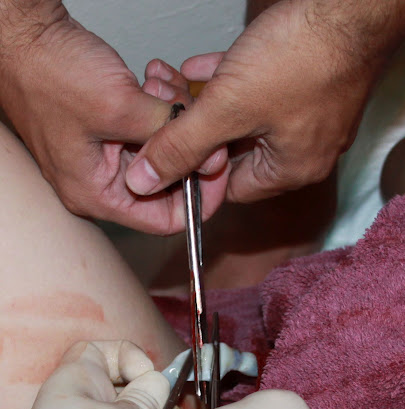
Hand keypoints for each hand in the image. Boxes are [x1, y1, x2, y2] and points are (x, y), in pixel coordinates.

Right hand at [0, 7, 226, 233]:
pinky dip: (163, 103)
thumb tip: (212, 158)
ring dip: (176, 116)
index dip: (202, 197)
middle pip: (171, 181)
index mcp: (96, 194)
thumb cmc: (49, 71)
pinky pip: (153, 125)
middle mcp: (102, 180)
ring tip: (164, 86)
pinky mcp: (113, 128)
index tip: (219, 164)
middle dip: (188, 143)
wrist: (26, 32)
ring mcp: (107, 153)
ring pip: (166, 148)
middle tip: (192, 111)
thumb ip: (170, 136)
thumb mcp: (120, 107)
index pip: (166, 220)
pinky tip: (157, 78)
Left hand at [126, 1, 373, 204]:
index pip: (230, 187)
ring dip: (209, 103)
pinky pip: (265, 94)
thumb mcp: (229, 108)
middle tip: (161, 108)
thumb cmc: (304, 58)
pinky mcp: (315, 86)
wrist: (350, 10)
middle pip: (237, 152)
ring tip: (174, 83)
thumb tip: (147, 180)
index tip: (162, 146)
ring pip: (247, 119)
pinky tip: (204, 66)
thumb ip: (183, 146)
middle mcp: (309, 150)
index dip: (191, 168)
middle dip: (196, 128)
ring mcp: (315, 117)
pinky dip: (233, 82)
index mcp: (293, 169)